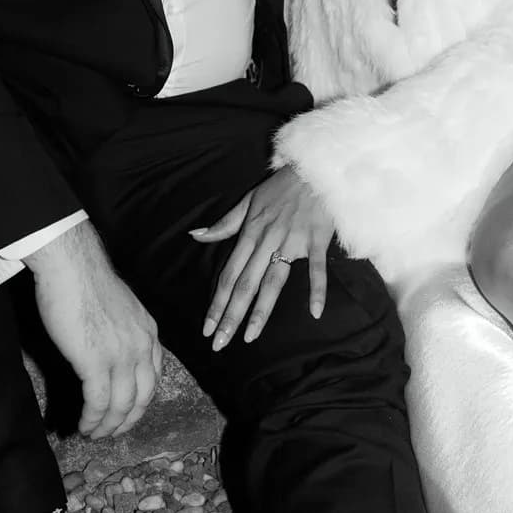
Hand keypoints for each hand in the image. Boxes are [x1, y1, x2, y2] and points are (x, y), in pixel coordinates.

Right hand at [25, 221, 161, 439]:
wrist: (71, 266)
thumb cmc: (87, 280)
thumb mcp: (121, 308)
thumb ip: (123, 331)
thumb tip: (110, 349)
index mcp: (149, 333)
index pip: (153, 378)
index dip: (140, 401)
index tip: (127, 413)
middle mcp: (142, 346)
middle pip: (143, 398)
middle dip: (127, 421)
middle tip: (111, 433)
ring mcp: (120, 355)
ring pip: (121, 405)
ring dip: (107, 426)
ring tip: (94, 434)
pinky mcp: (95, 362)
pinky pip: (98, 401)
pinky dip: (92, 419)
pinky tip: (84, 426)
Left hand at [192, 165, 335, 349]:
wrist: (313, 168)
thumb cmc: (281, 186)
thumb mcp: (248, 201)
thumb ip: (224, 224)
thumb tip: (196, 235)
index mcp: (250, 233)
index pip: (229, 275)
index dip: (217, 302)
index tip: (207, 327)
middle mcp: (267, 241)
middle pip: (245, 284)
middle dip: (230, 315)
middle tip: (220, 343)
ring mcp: (292, 242)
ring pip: (273, 281)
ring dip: (261, 311)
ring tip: (249, 336)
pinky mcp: (316, 240)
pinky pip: (316, 269)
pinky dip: (316, 289)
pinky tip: (314, 313)